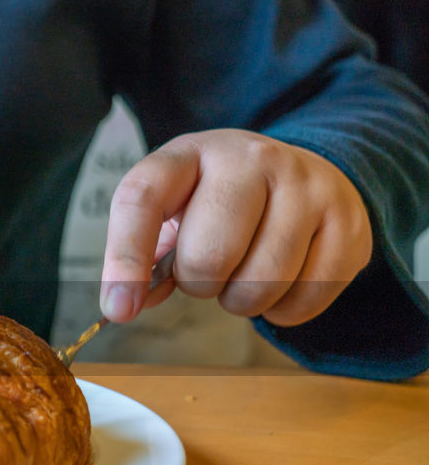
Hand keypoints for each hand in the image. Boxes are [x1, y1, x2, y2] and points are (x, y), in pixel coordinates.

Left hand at [99, 129, 372, 326]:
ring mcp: (307, 184)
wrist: (297, 172)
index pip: (142, 199)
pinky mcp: (348, 218)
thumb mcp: (172, 211)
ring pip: (260, 284)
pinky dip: (285, 310)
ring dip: (242, 302)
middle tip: (209, 271)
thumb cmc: (216, 202)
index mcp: (189, 153)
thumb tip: (124, 305)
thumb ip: (145, 257)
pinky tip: (282, 282)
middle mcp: (250, 158)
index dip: (124, 259)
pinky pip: (305, 298)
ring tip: (245, 273)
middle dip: (200, 284)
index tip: (118, 308)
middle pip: (209, 257)